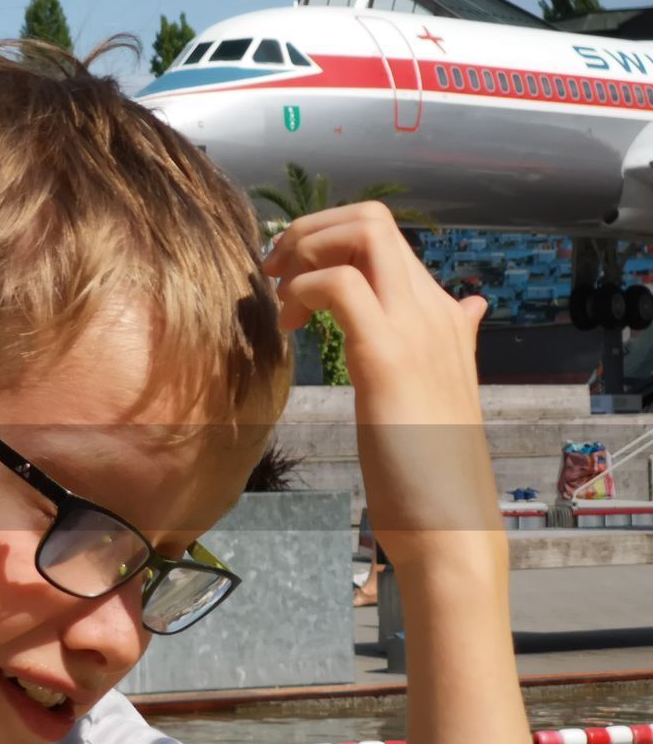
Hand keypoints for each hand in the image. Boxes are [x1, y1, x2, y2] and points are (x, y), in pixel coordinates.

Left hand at [263, 203, 502, 571]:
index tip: (291, 278)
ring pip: (362, 233)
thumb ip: (450, 343)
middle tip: (273, 275)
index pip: (385, 239)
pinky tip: (288, 326)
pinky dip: (303, 289)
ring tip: (278, 299)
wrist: (450, 523)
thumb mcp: (438, 393)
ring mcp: (415, 328)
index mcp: (442, 315)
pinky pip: (340, 284)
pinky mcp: (387, 356)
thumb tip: (470, 308)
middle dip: (309, 232)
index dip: (329, 242)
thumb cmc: (432, 468)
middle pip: (372, 220)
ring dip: (303, 251)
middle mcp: (433, 309)